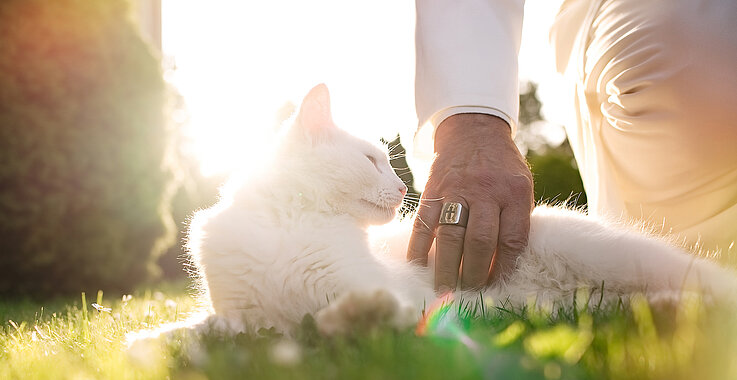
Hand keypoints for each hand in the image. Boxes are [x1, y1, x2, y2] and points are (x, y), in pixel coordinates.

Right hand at [407, 113, 533, 291]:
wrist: (474, 130)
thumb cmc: (502, 168)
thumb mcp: (521, 187)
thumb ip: (515, 221)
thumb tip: (501, 267)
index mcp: (514, 193)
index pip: (511, 240)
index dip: (503, 269)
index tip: (496, 287)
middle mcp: (485, 191)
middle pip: (479, 242)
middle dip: (473, 274)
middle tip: (469, 293)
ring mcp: (456, 189)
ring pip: (450, 236)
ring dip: (445, 268)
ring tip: (444, 289)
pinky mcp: (432, 189)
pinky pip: (424, 223)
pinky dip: (419, 248)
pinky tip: (418, 266)